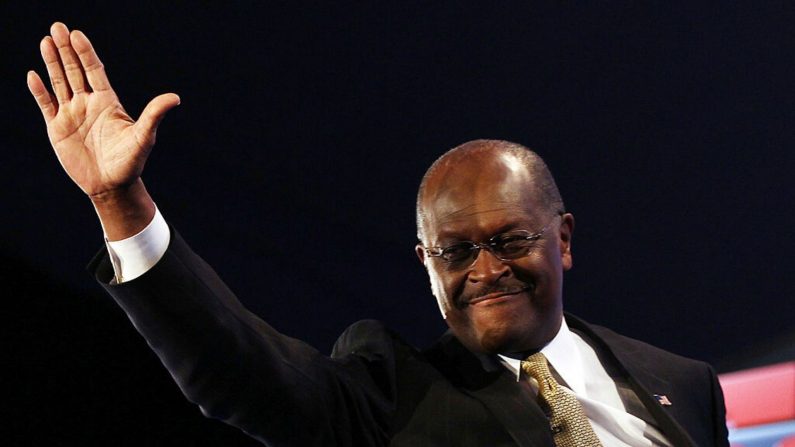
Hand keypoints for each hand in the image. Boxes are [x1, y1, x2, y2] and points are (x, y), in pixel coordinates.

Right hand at [27, 22, 179, 238]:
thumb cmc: (131, 161)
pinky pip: (46, 105)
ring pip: (59, 82)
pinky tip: (33, 75)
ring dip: (52, 62)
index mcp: (108, 102)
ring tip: (45, 41)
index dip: (86, 53)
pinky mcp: (57, 128)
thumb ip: (154, 115)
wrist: (112, 185)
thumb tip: (175, 97)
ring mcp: (72, 114)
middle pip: (75, 70)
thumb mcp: (144, 137)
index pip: (95, 71)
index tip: (77, 34)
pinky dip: (39, 91)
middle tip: (57, 26)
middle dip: (66, 50)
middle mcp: (88, 103)